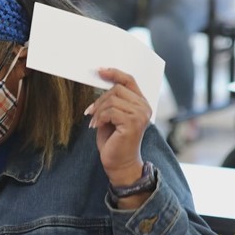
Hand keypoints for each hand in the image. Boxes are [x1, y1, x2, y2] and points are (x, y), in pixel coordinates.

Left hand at [84, 68, 150, 186]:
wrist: (119, 164)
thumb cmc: (114, 141)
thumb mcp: (111, 116)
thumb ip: (111, 101)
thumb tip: (101, 83)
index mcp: (141, 103)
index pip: (129, 80)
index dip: (114, 73)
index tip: (99, 70)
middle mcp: (144, 107)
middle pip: (117, 89)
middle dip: (100, 100)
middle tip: (90, 112)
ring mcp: (140, 115)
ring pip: (112, 99)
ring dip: (98, 111)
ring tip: (94, 122)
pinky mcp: (132, 123)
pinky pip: (110, 111)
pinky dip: (99, 118)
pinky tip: (96, 127)